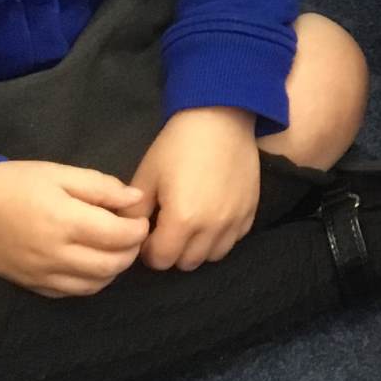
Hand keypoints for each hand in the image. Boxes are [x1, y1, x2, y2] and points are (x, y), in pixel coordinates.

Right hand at [0, 161, 148, 297]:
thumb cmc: (14, 183)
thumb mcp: (59, 172)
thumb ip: (100, 186)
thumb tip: (135, 198)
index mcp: (65, 222)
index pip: (118, 236)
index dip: (138, 230)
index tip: (141, 219)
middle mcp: (55, 255)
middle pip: (111, 265)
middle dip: (131, 251)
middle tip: (133, 235)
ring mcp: (42, 275)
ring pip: (94, 285)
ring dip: (113, 270)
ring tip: (115, 249)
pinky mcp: (30, 286)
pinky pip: (70, 293)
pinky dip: (90, 283)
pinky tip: (91, 264)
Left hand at [123, 107, 261, 271]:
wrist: (221, 117)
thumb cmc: (178, 145)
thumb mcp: (147, 175)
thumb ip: (134, 212)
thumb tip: (129, 234)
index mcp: (182, 220)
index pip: (160, 260)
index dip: (148, 250)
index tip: (148, 232)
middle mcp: (212, 227)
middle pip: (186, 263)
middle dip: (172, 251)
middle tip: (167, 228)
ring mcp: (235, 220)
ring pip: (213, 256)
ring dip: (198, 247)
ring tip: (191, 224)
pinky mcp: (251, 210)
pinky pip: (234, 239)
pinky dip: (221, 236)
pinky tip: (212, 215)